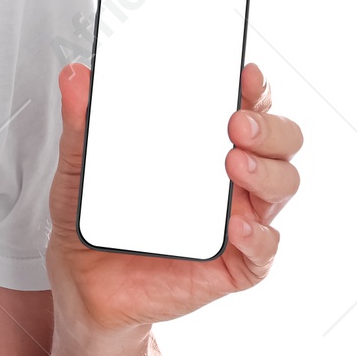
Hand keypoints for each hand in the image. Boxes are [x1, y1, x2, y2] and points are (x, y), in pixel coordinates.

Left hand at [44, 60, 302, 338]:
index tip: (244, 74)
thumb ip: (81, 123)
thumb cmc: (96, 218)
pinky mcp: (234, 263)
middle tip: (236, 123)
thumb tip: (75, 77)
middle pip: (280, 142)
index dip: (255, 88)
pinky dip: (259, 235)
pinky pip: (263, 249)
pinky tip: (237, 224)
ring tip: (234, 164)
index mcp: (202, 145)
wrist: (84, 282)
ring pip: (282, 187)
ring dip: (267, 171)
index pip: (246, 106)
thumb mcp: (80, 167)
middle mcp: (230, 178)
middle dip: (269, 127)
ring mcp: (237, 219)